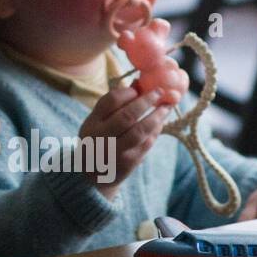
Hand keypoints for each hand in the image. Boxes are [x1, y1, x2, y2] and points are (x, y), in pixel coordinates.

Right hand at [80, 85, 169, 199]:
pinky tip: (160, 123)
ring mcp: (114, 152)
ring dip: (156, 117)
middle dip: (146, 102)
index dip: (128, 92)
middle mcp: (100, 137)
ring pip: (139, 131)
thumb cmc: (98, 139)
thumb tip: (138, 82)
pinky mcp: (128, 163)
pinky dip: (155, 132)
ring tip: (166, 107)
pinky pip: (146, 144)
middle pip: (127, 116)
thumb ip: (116, 104)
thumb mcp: (98, 121)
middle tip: (160, 92)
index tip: (140, 87)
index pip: (110, 102)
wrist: (90, 174)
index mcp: (91, 122)